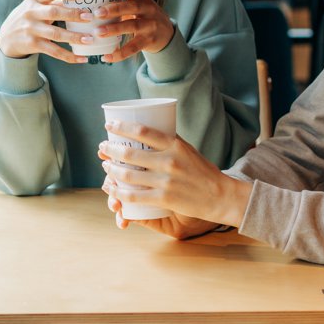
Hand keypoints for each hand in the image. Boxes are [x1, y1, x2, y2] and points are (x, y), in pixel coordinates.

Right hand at [0, 0, 96, 63]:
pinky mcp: (33, 44)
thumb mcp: (35, 5)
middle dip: (73, 14)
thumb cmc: (28, 17)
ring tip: (90, 39)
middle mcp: (31, 13)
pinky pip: (54, 51)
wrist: (6, 38)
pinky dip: (69, 56)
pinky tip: (82, 58)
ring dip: (74, 37)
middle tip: (90, 17)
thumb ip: (54, 0)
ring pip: (56, 34)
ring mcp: (31, 29)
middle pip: (54, 12)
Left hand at [92, 0, 175, 62]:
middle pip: (133, 6)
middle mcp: (149, 9)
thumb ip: (121, 1)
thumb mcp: (138, 4)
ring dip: (115, 29)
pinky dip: (120, 53)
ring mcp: (151, 25)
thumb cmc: (144, 16)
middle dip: (115, 9)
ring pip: (133, 26)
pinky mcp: (149, 41)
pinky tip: (106, 56)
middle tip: (97, 12)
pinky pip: (134, 47)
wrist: (165, 34)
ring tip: (98, 32)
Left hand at [97, 120, 251, 228]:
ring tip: (105, 166)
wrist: (220, 195)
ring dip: (111, 170)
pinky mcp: (164, 198)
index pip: (143, 131)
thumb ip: (169, 142)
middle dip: (110, 149)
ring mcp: (165, 181)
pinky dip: (118, 192)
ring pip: (128, 175)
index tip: (109, 125)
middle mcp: (169, 161)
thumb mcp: (188, 149)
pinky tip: (111, 189)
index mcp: (175, 145)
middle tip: (103, 147)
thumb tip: (147, 133)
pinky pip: (134, 196)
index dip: (121, 127)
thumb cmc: (203, 171)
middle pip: (130, 153)